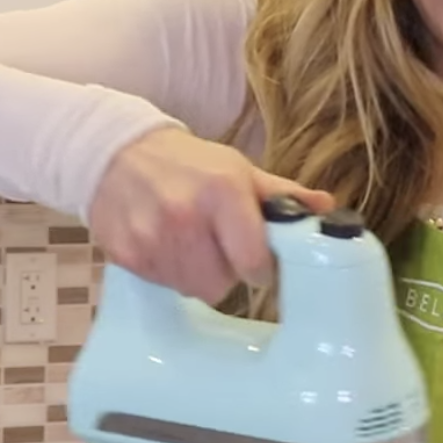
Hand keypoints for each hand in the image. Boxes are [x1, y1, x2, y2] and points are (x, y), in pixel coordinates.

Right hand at [88, 126, 333, 302]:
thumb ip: (282, 195)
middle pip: (220, 285)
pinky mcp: (126, 254)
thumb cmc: (187, 163)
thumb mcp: (237, 169)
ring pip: (191, 289)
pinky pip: (161, 284)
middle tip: (218, 247)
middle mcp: (185, 215)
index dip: (260, 267)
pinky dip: (168, 272)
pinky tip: (165, 245)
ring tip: (190, 244)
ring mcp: (151, 237)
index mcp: (222, 191)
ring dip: (196, 275)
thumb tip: (326, 209)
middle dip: (225, 272)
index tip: (256, 260)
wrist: (116, 153)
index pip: (253, 261)